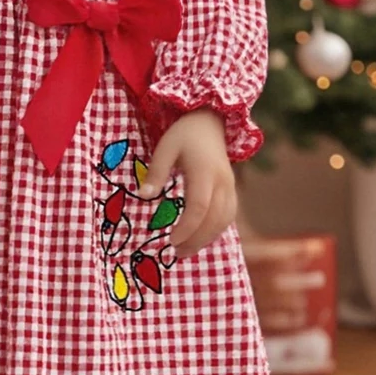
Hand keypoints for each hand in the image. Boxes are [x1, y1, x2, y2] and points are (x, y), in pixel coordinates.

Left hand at [138, 109, 235, 257]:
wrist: (210, 121)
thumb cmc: (184, 135)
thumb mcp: (165, 147)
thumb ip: (156, 172)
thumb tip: (144, 196)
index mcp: (205, 172)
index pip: (199, 207)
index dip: (187, 228)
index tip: (171, 241)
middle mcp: (223, 182)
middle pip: (215, 219)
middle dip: (196, 240)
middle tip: (176, 253)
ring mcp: (230, 186)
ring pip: (225, 220)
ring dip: (207, 238)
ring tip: (186, 250)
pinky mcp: (231, 190)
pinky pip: (228, 215)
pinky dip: (215, 230)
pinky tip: (199, 238)